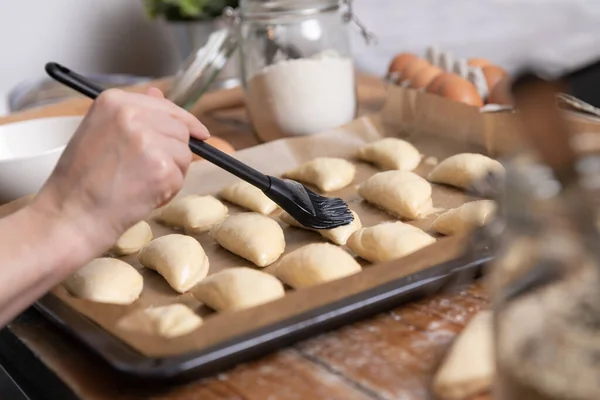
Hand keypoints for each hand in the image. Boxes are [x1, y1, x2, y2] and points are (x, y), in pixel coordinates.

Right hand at [30, 87, 208, 253]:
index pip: (166, 107)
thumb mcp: (100, 133)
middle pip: (180, 130)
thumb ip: (133, 114)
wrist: (70, 216)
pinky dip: (167, 192)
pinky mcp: (161, 167)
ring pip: (184, 154)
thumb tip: (159, 94)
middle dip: (172, 153)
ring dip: (170, 173)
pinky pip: (180, 177)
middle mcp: (132, 115)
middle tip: (144, 172)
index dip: (185, 123)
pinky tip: (141, 196)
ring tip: (137, 184)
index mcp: (114, 101)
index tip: (199, 134)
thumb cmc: (80, 182)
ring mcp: (148, 140)